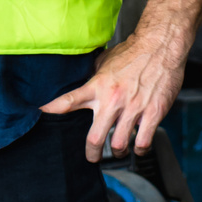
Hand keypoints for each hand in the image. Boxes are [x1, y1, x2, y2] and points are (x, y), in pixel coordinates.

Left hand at [41, 19, 190, 160]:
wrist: (161, 45)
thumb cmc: (134, 51)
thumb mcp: (106, 61)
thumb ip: (93, 76)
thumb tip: (82, 81)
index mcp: (98, 86)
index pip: (68, 101)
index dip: (51, 110)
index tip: (40, 115)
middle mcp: (113, 100)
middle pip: (94, 139)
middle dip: (92, 153)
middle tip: (92, 156)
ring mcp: (133, 108)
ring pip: (119, 144)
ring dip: (118, 151)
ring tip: (120, 148)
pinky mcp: (153, 112)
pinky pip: (143, 142)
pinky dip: (140, 149)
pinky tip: (139, 145)